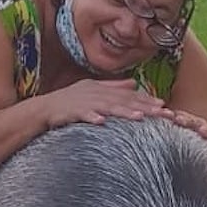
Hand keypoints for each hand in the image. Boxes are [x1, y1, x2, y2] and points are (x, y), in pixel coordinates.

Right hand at [42, 79, 173, 128]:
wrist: (43, 109)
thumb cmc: (69, 101)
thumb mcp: (92, 90)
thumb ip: (113, 87)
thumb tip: (134, 83)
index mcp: (102, 89)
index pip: (128, 95)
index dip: (146, 100)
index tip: (164, 106)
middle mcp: (95, 93)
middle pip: (123, 100)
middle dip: (144, 106)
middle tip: (162, 113)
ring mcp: (83, 102)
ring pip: (107, 106)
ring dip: (123, 111)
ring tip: (139, 117)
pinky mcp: (70, 111)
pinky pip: (82, 114)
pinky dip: (91, 117)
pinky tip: (101, 122)